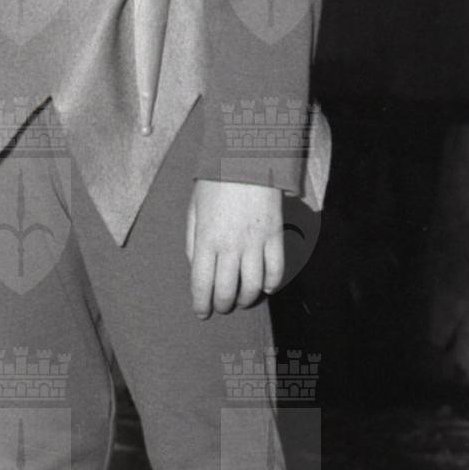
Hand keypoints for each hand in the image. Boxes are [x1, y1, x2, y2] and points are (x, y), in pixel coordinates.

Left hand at [185, 180, 285, 316]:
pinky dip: (272, 284)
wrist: (246, 156)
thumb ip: (191, 240)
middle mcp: (230, 245)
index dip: (201, 304)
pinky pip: (277, 270)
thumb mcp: (193, 209)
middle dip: (223, 305)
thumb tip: (195, 267)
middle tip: (221, 307)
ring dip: (247, 299)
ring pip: (253, 286)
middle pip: (227, 291)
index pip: (201, 283)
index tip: (202, 312)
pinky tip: (266, 287)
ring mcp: (255, 242)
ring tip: (242, 300)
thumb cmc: (215, 181)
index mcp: (205, 239)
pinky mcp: (275, 235)